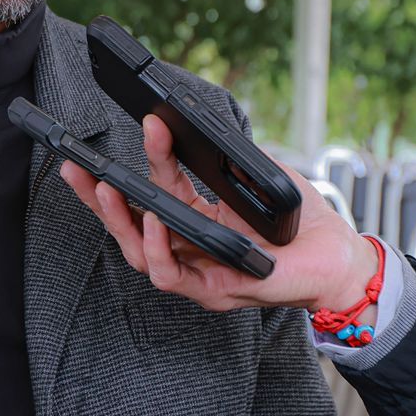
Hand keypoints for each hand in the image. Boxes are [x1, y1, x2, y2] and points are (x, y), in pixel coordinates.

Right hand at [61, 115, 378, 317]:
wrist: (338, 260)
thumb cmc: (302, 225)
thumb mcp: (260, 180)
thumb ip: (229, 159)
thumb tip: (203, 129)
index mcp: (196, 222)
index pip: (155, 192)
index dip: (142, 161)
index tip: (142, 125)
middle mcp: (190, 249)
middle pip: (129, 227)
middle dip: (97, 199)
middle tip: (76, 168)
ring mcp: (197, 272)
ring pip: (138, 253)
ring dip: (118, 220)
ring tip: (106, 188)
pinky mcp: (212, 290)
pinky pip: (169, 275)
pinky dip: (155, 249)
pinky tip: (151, 223)